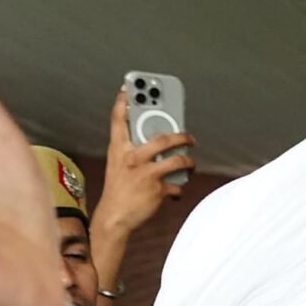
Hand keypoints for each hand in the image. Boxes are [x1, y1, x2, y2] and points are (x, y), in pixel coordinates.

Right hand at [94, 86, 193, 240]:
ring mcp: (145, 173)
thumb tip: (158, 142)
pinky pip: (176, 185)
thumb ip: (132, 150)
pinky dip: (179, 188)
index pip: (118, 120)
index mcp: (119, 149)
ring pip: (177, 160)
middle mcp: (131, 158)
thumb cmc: (118, 190)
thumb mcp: (118, 164)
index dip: (123, 101)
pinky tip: (176, 190)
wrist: (114, 217)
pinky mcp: (156, 189)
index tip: (128, 87)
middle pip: (161, 138)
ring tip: (191, 163)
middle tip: (189, 136)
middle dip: (180, 135)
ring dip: (188, 162)